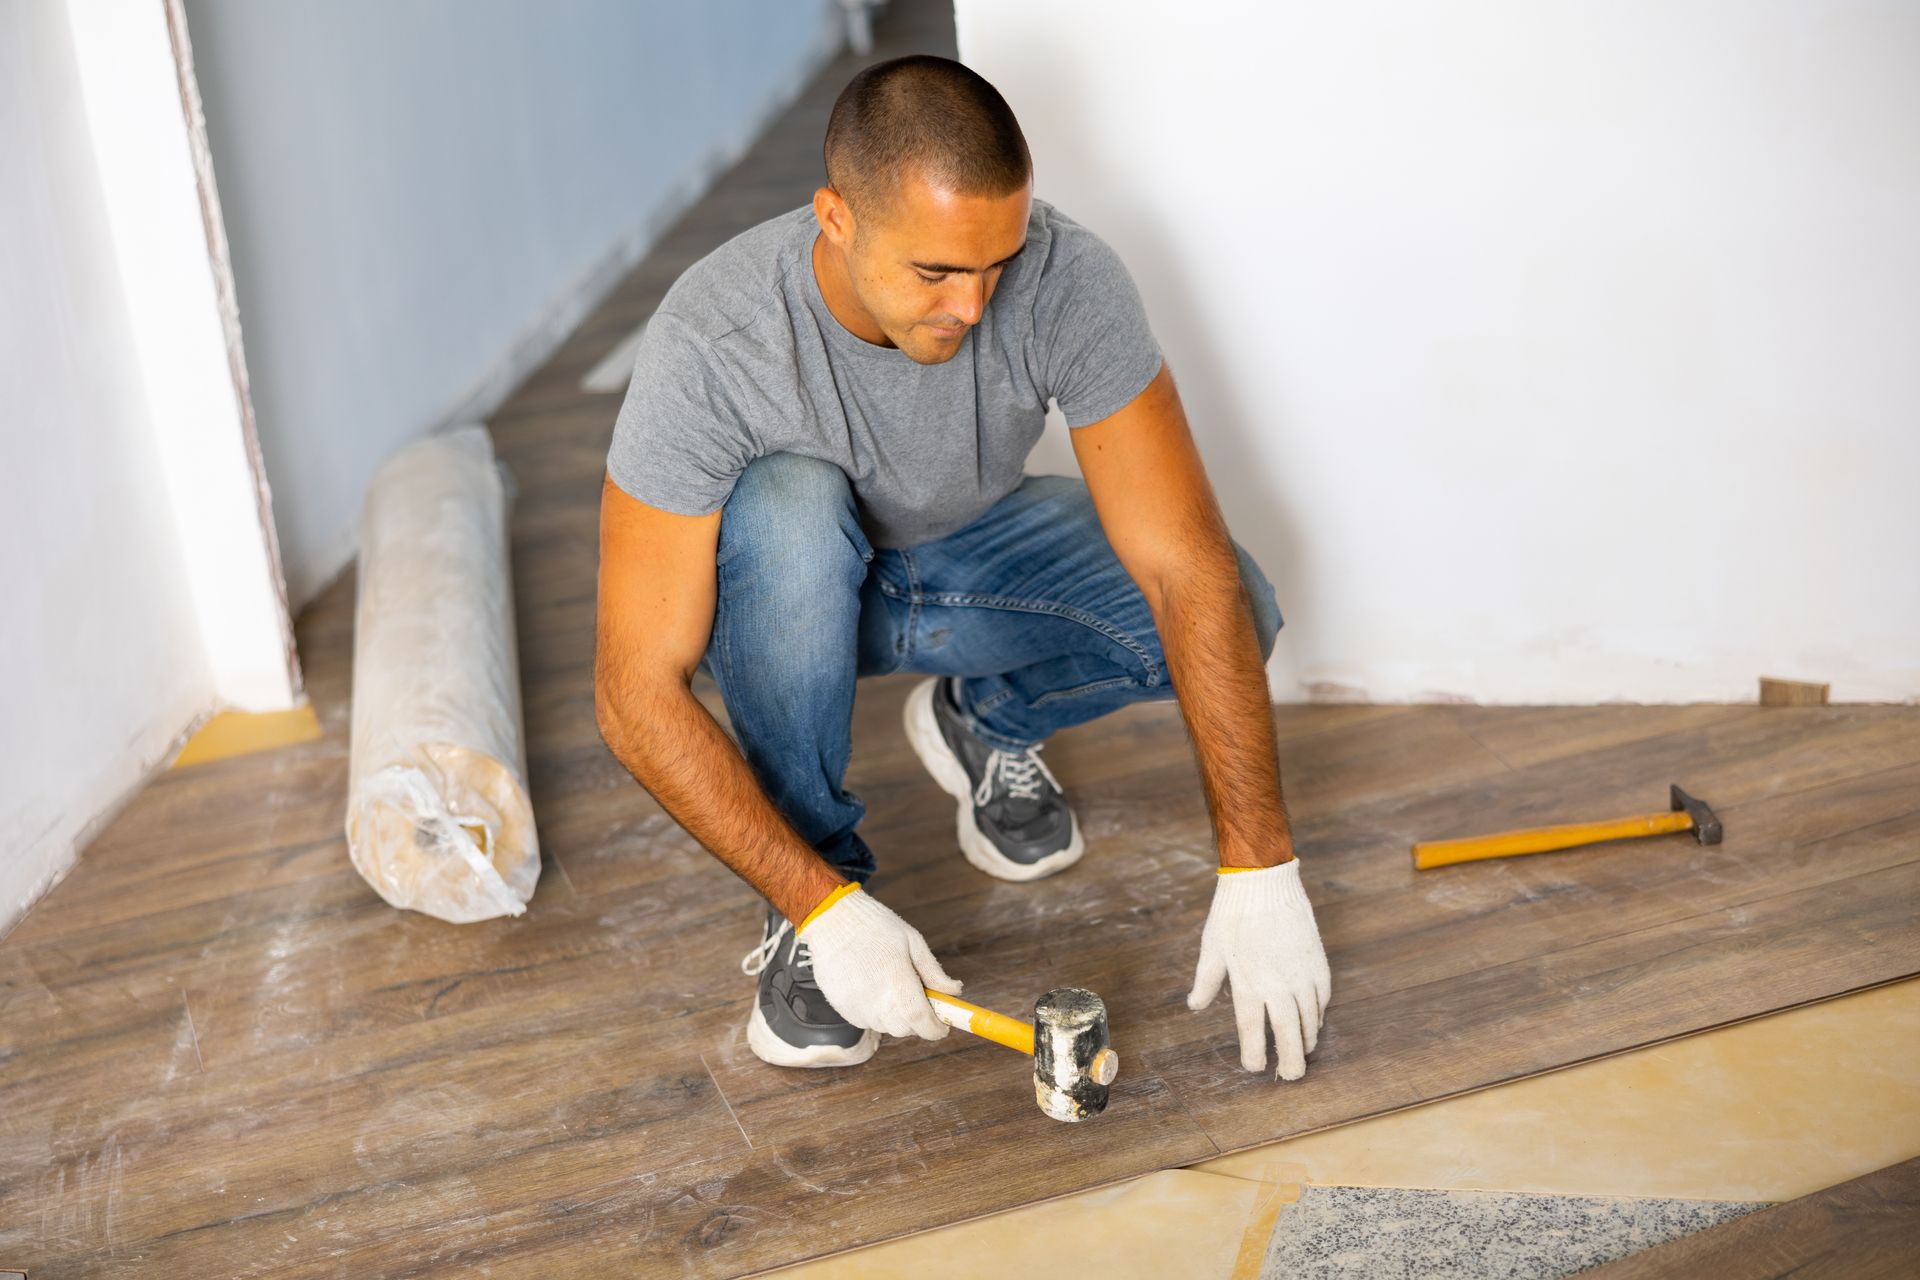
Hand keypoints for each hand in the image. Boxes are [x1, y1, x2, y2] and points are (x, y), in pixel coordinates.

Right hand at [797, 883, 962, 1038]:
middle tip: (917, 998)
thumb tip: (955, 991)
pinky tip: (871, 988)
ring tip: (890, 986)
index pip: (921, 1022)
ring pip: (885, 1026)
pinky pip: (866, 1021)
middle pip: (905, 1029)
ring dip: (894, 1016)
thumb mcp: (912, 941)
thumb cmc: (876, 926)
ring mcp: (856, 1007)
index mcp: (898, 981)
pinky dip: (874, 1012)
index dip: (936, 1029)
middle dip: (916, 1020)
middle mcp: (876, 1001)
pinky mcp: (841, 1008)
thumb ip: (934, 972)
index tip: (943, 1026)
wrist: (832, 919)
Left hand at [1186, 859, 1330, 1078]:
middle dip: (1290, 1060)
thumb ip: (1206, 982)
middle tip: (1291, 1077)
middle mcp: (1277, 985)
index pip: (1253, 1031)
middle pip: (1288, 1034)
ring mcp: (1301, 975)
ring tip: (1302, 1052)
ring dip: (1306, 1039)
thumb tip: (1195, 1006)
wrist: (1264, 881)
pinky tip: (1313, 1022)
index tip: (1255, 1068)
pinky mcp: (1317, 963)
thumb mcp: (1211, 949)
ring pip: (1310, 1019)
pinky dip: (1318, 1014)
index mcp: (1247, 984)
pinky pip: (1322, 998)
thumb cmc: (1231, 915)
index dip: (1254, 1054)